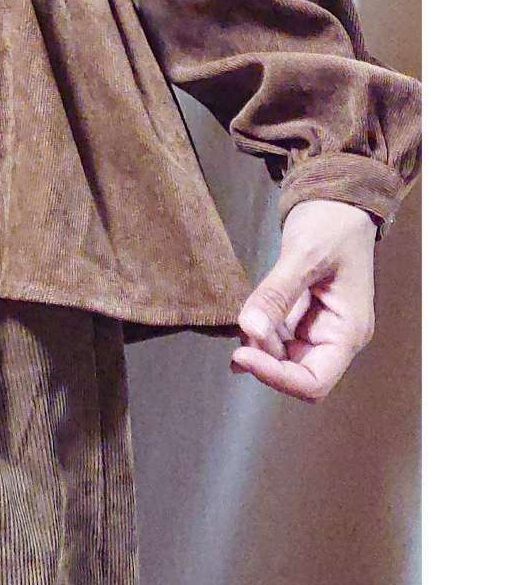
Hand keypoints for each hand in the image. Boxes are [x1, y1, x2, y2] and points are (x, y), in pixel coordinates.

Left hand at [230, 198, 377, 401]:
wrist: (336, 203)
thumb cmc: (331, 225)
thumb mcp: (304, 256)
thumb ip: (276, 294)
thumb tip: (249, 329)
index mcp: (348, 331)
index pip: (314, 381)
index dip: (277, 377)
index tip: (242, 357)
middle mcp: (334, 336)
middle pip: (296, 372)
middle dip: (264, 359)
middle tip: (237, 335)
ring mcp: (317, 327)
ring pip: (282, 356)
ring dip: (258, 346)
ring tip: (240, 322)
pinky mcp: (301, 315)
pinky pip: (277, 336)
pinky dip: (258, 332)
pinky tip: (242, 323)